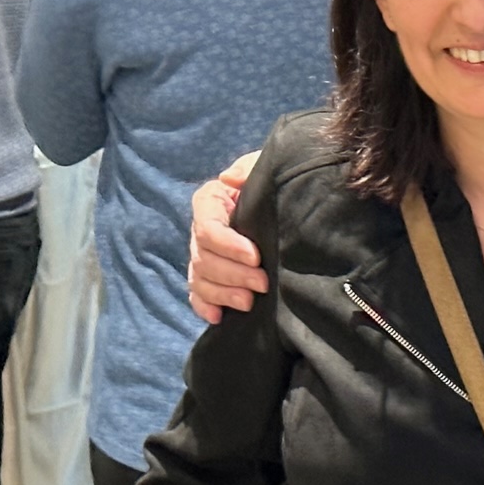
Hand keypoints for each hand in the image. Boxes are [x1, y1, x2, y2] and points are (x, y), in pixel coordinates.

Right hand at [188, 151, 264, 322]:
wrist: (285, 204)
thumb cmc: (273, 184)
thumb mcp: (265, 167)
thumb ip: (248, 168)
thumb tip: (228, 179)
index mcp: (211, 201)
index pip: (207, 226)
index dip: (228, 244)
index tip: (255, 256)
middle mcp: (201, 230)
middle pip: (203, 258)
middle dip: (233, 274)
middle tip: (262, 283)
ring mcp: (203, 255)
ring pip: (200, 279)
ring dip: (223, 293)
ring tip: (250, 302)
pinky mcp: (209, 277)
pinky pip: (198, 295)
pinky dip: (206, 307)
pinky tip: (220, 317)